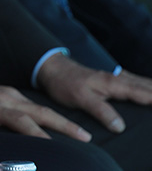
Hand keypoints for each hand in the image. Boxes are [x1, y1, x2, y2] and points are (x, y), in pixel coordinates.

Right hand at [0, 77, 90, 140]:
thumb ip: (14, 111)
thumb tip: (37, 129)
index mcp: (10, 96)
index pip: (42, 110)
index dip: (64, 123)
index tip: (83, 135)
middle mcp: (3, 101)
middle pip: (39, 113)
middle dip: (64, 126)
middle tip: (84, 138)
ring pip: (20, 122)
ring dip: (40, 136)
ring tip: (56, 149)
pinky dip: (5, 149)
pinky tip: (17, 163)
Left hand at [37, 53, 151, 133]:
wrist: (53, 69)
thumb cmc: (66, 83)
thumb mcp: (81, 98)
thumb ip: (101, 111)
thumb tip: (120, 126)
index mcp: (116, 84)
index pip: (146, 94)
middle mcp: (120, 79)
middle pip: (150, 87)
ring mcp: (119, 78)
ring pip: (146, 84)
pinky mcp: (116, 80)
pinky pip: (139, 84)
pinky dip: (150, 88)